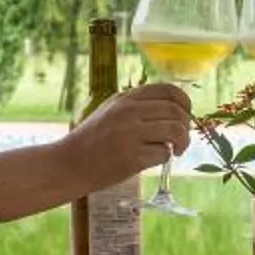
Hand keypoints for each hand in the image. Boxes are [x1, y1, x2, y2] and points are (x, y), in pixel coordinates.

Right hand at [66, 82, 194, 189]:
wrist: (68, 164)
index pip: (169, 90)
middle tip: (181, 140)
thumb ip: (138, 105)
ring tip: (175, 151)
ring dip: (182, 143)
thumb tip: (174, 108)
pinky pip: (163, 154)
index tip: (185, 116)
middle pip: (176, 111)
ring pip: (175, 131)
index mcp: (126, 98)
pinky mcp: (132, 158)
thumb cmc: (92, 140)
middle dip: (186, 126)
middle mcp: (129, 112)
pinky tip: (154, 160)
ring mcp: (130, 134)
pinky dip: (165, 158)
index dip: (185, 103)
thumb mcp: (111, 111)